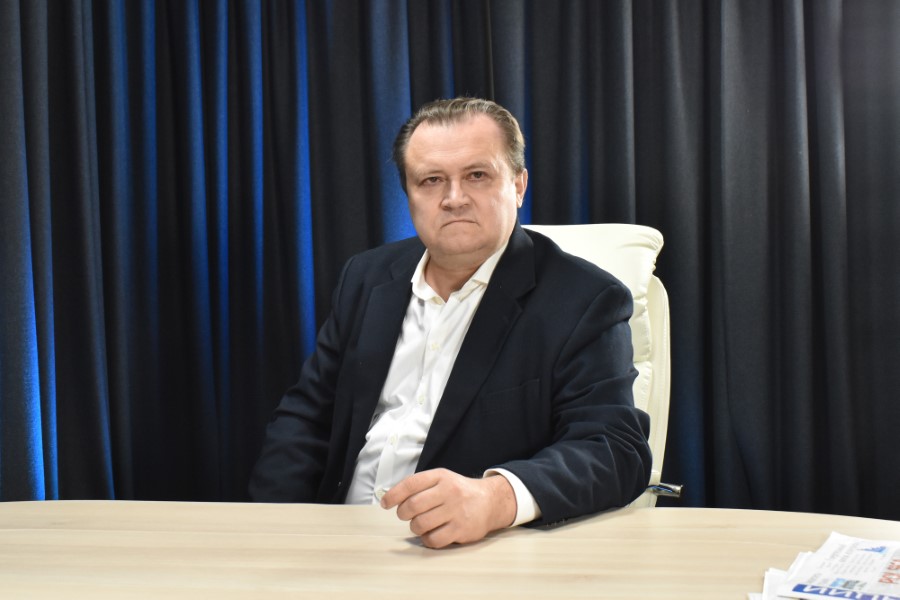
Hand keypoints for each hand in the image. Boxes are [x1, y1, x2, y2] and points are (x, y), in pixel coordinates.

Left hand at [380, 468, 516, 548]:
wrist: (490, 502)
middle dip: (403, 514)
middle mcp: (449, 492)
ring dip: (415, 527)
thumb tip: (390, 498)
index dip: (393, 495)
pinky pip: (433, 540)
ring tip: (421, 524)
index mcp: (441, 477)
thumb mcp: (442, 480)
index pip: (411, 484)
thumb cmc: (459, 492)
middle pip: (413, 506)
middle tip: (405, 516)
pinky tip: (432, 533)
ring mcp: (456, 511)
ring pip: (421, 524)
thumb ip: (419, 486)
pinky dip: (427, 539)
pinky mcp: (461, 530)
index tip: (385, 503)